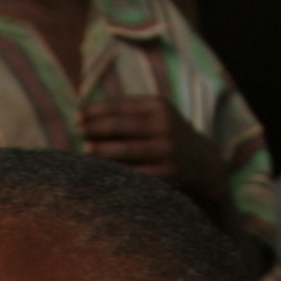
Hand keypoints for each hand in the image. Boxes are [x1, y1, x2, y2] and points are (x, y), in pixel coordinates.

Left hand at [80, 95, 230, 222]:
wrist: (203, 163)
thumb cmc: (166, 134)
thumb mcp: (155, 115)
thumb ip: (126, 111)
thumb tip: (85, 114)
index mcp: (159, 106)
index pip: (119, 106)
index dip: (95, 111)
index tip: (77, 117)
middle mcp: (164, 126)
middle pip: (120, 127)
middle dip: (95, 129)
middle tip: (78, 132)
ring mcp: (166, 151)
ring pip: (125, 151)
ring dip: (101, 150)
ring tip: (85, 149)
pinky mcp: (167, 174)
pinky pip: (134, 173)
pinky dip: (115, 171)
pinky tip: (101, 170)